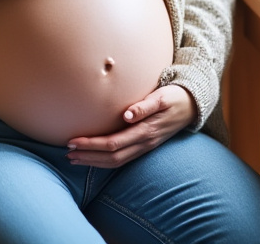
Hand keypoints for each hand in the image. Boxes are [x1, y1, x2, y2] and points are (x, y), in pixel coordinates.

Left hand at [64, 85, 196, 167]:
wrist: (192, 107)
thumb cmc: (174, 97)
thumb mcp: (162, 97)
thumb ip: (144, 106)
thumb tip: (127, 114)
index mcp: (146, 131)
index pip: (113, 143)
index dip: (92, 145)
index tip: (73, 140)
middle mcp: (144, 143)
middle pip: (112, 157)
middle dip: (88, 156)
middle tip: (67, 152)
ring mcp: (145, 147)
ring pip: (116, 161)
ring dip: (93, 162)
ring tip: (74, 158)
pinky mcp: (144, 147)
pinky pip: (122, 159)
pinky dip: (104, 161)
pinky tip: (92, 158)